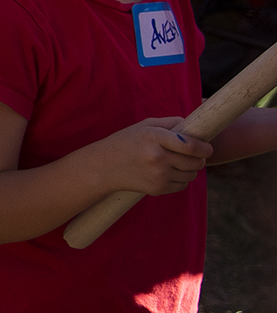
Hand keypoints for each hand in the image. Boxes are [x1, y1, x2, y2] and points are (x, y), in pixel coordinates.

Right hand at [90, 116, 209, 195]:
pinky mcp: (158, 189)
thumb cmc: (127, 142)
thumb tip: (197, 128)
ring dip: (190, 169)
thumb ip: (172, 123)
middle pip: (195, 162)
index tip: (208, 148)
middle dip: (199, 159)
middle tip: (193, 155)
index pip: (191, 146)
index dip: (205, 148)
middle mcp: (157, 157)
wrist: (104, 167)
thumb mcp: (145, 126)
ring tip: (177, 163)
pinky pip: (183, 185)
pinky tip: (168, 172)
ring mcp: (158, 175)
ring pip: (191, 174)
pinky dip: (181, 179)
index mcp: (155, 138)